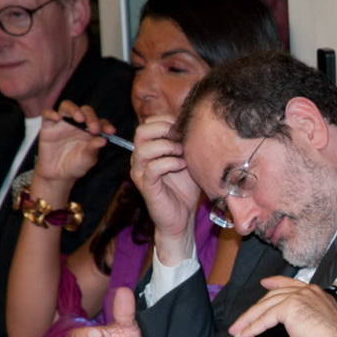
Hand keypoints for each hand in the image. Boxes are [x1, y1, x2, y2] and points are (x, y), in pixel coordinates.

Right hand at [36, 101, 114, 183]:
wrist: (58, 174)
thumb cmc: (76, 165)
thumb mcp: (87, 159)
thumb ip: (94, 149)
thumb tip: (103, 140)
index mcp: (91, 131)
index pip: (100, 122)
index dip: (106, 125)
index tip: (111, 132)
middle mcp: (78, 124)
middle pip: (85, 111)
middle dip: (91, 117)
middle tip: (95, 129)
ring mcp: (63, 123)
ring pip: (67, 107)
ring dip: (74, 110)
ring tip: (79, 118)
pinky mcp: (48, 126)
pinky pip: (47, 114)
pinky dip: (51, 113)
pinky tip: (57, 117)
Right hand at [130, 117, 200, 262]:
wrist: (182, 217)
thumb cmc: (186, 188)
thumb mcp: (188, 160)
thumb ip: (186, 143)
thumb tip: (196, 123)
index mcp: (149, 149)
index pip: (147, 124)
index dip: (165, 120)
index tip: (184, 125)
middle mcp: (140, 158)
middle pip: (140, 131)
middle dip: (163, 129)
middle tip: (181, 136)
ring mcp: (140, 172)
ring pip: (143, 149)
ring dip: (167, 146)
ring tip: (182, 152)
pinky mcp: (146, 186)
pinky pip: (152, 168)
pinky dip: (169, 163)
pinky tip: (183, 165)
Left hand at [229, 275, 336, 336]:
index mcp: (319, 296)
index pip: (292, 285)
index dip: (276, 283)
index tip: (265, 282)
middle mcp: (310, 292)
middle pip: (274, 295)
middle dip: (255, 309)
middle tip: (241, 320)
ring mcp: (301, 297)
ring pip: (267, 305)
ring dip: (249, 319)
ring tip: (238, 330)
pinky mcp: (291, 307)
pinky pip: (266, 317)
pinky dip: (253, 327)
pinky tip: (246, 335)